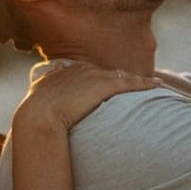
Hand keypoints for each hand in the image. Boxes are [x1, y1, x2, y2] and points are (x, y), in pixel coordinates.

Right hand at [15, 61, 154, 133]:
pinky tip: (157, 84)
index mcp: (63, 73)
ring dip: (136, 80)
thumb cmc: (33, 117)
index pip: (86, 73)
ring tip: (151, 82)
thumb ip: (40, 98)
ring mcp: (92, 77)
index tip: (106, 82)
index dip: (97, 78)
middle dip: (117, 77)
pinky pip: (130, 83)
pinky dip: (145, 83)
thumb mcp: (35, 102)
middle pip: (105, 72)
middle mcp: (80, 70)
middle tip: (132, 81)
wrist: (37, 119)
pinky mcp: (104, 86)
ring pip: (121, 76)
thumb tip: (36, 100)